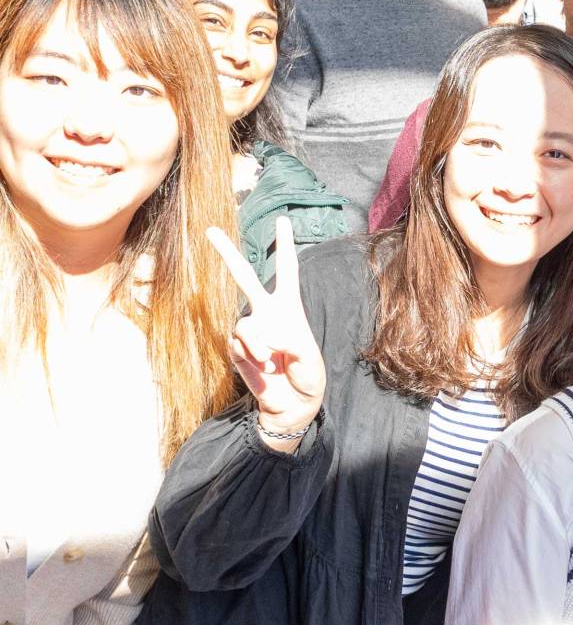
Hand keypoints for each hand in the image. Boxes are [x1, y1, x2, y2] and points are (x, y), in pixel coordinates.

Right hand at [207, 217, 324, 451]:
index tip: (283, 220)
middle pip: (245, 277)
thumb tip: (266, 334)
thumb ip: (292, 342)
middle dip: (227, 253)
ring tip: (274, 362)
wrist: (292, 404)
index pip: (286, 270)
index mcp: (290, 307)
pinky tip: (263, 368)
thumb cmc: (307, 377)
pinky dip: (252, 357)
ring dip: (260, 345)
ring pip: (245, 325)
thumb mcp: (310, 359)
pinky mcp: (236, 348)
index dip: (284, 245)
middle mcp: (266, 312)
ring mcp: (249, 329)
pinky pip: (238, 344)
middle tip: (209, 230)